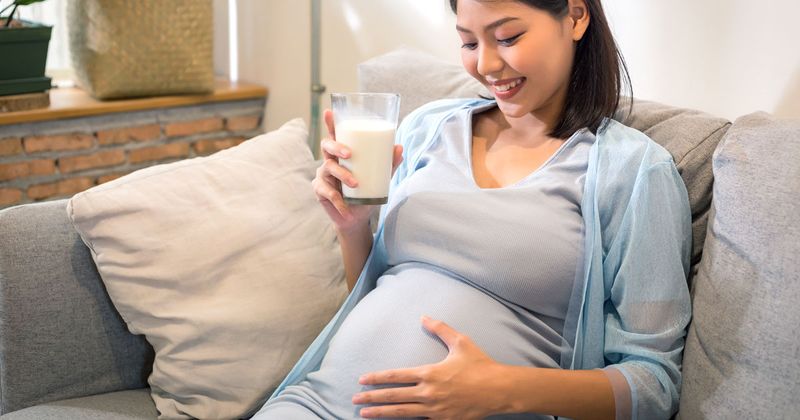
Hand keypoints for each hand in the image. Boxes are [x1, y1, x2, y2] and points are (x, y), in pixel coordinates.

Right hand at [311, 109, 402, 232]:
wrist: (357, 219)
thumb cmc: (366, 194)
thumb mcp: (380, 179)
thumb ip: (388, 164)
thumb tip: (399, 147)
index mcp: (343, 154)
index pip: (335, 135)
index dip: (330, 123)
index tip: (329, 112)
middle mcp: (330, 160)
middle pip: (326, 145)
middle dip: (336, 146)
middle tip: (349, 154)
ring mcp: (323, 175)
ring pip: (328, 167)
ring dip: (342, 175)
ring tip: (356, 184)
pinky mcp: (319, 190)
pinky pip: (327, 191)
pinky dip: (338, 199)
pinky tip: (345, 205)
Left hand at [352, 316, 509, 418]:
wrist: (499, 390)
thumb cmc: (480, 365)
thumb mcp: (460, 342)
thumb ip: (440, 329)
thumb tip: (424, 317)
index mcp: (429, 373)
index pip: (396, 376)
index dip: (377, 378)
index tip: (362, 380)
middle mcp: (428, 393)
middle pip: (393, 396)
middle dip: (372, 398)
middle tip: (355, 400)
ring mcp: (435, 410)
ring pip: (402, 412)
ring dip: (381, 413)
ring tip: (365, 414)